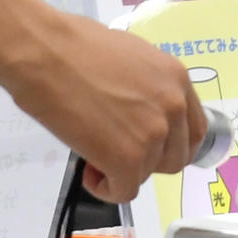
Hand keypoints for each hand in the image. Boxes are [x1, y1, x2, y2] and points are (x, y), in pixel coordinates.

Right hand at [9, 12, 211, 200]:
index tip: (148, 147)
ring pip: (146, 174)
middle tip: (115, 148)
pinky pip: (124, 191)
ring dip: (122, 171)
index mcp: (176, 79)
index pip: (194, 130)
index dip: (170, 145)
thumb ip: (148, 87)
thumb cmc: (73, 46)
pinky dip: (105, 188)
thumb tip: (141, 109)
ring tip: (93, 152)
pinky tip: (88, 170)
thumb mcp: (129, 57)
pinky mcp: (127, 159)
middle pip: (175, 158)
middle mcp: (173, 107)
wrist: (44, 52)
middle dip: (146, 160)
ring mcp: (153, 134)